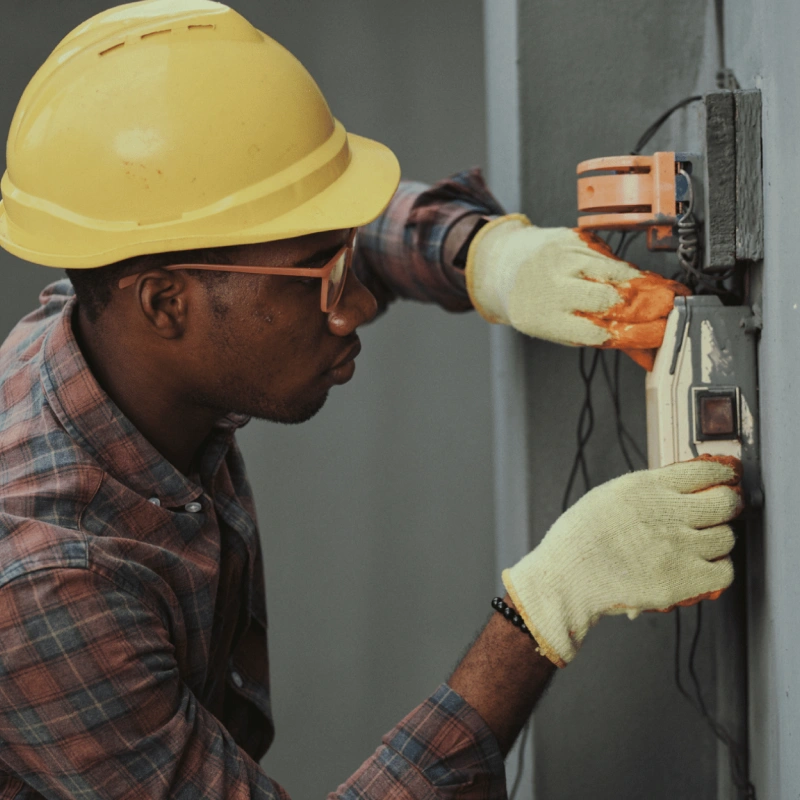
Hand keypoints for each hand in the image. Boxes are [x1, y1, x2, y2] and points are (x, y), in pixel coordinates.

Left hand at [465, 214, 690, 369]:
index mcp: (547, 319)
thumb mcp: (559, 330)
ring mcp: (563, 259)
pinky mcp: (574, 239)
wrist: (506, 265)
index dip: (635, 334)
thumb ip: (599, 337)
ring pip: (616, 272)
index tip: (660, 334)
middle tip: (671, 310)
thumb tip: (645, 349)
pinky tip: (639, 277)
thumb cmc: (536, 305)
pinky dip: (627, 269)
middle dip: (646, 306)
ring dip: (645, 285)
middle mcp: (553, 286)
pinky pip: (610, 255)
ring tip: (665, 294)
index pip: (599, 330)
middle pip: (611, 298)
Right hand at [502, 456, 742, 667]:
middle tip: (719, 513)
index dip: (720, 477)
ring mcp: (678, 547)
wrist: (567, 577)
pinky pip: (724, 571)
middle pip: (725, 503)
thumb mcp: (608, 496)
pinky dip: (717, 570)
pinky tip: (701, 567)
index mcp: (646, 487)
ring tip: (700, 545)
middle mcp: (667, 513)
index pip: (705, 472)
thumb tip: (678, 489)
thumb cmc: (579, 539)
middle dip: (725, 506)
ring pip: (726, 538)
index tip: (722, 481)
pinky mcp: (683, 579)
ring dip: (717, 540)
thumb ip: (646, 491)